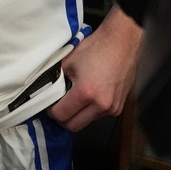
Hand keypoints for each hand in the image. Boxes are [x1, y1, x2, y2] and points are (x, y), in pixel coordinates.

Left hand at [47, 7, 141, 131]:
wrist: (122, 43)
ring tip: (75, 97)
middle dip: (63, 118)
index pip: (61, 115)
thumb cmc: (96, 48)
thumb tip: (48, 91)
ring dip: (78, 114)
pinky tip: (89, 95)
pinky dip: (90, 110)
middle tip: (58, 106)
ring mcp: (112, 108)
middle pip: (74, 126)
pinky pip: (99, 115)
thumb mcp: (68, 61)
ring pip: (87, 122)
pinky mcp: (120, 107)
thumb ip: (57, 80)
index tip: (49, 104)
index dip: (51, 111)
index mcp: (86, 93)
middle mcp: (101, 105)